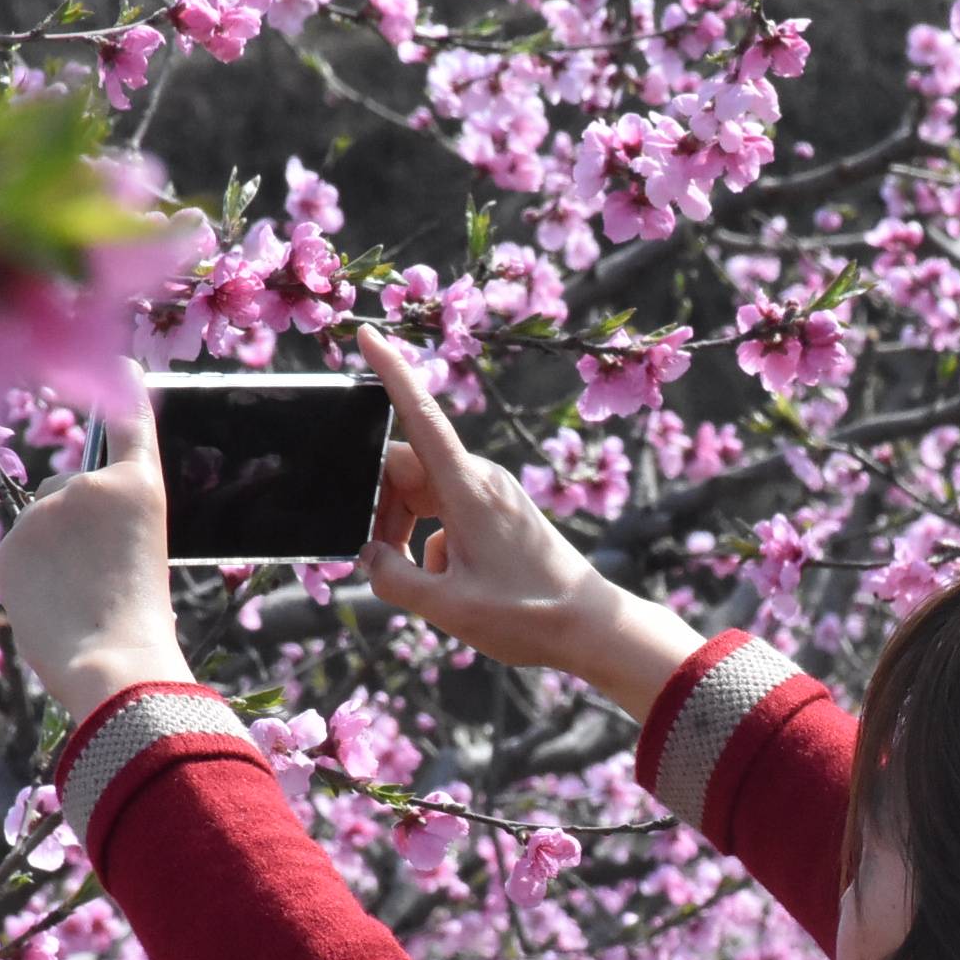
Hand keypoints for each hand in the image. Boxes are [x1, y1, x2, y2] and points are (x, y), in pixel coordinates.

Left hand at [0, 362, 192, 724]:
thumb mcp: (144, 554)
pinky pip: (19, 548)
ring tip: (78, 595)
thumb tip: (64, 522)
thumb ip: (110, 521)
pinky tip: (53, 602)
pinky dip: (31, 572)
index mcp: (139, 487)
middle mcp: (88, 484)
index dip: (124, 388)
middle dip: (77, 515)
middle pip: (71, 484)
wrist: (113, 662)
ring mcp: (44, 511)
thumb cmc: (142, 621)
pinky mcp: (10, 542)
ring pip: (42, 519)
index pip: (129, 421)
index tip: (121, 364)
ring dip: (53, 548)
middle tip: (100, 570)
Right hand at [353, 324, 701, 722]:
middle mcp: (480, 479)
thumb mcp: (446, 606)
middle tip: (382, 561)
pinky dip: (432, 545)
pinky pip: (446, 515)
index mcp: (466, 488)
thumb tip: (371, 556)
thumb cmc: (527, 615)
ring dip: (404, 530)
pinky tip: (452, 585)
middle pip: (404, 469)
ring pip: (422, 494)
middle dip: (379, 507)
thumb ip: (392, 578)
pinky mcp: (500, 512)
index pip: (419, 414)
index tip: (366, 333)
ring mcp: (492, 494)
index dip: (390, 372)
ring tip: (421, 581)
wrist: (593, 627)